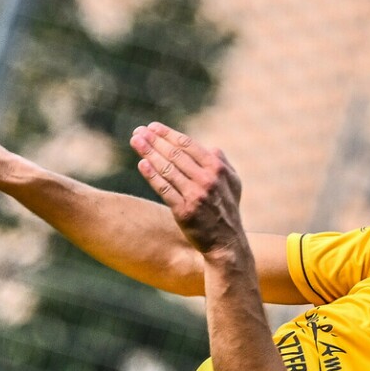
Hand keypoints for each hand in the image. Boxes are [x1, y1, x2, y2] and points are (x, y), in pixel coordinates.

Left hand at [130, 122, 244, 255]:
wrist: (227, 243)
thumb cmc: (227, 210)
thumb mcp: (233, 184)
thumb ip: (222, 163)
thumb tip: (210, 147)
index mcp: (218, 169)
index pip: (188, 145)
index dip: (168, 134)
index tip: (152, 127)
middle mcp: (207, 179)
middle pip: (175, 154)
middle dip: (154, 140)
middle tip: (138, 131)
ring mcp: (196, 195)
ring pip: (167, 169)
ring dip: (149, 153)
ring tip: (135, 142)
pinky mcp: (185, 211)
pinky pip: (165, 189)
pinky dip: (152, 175)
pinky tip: (142, 164)